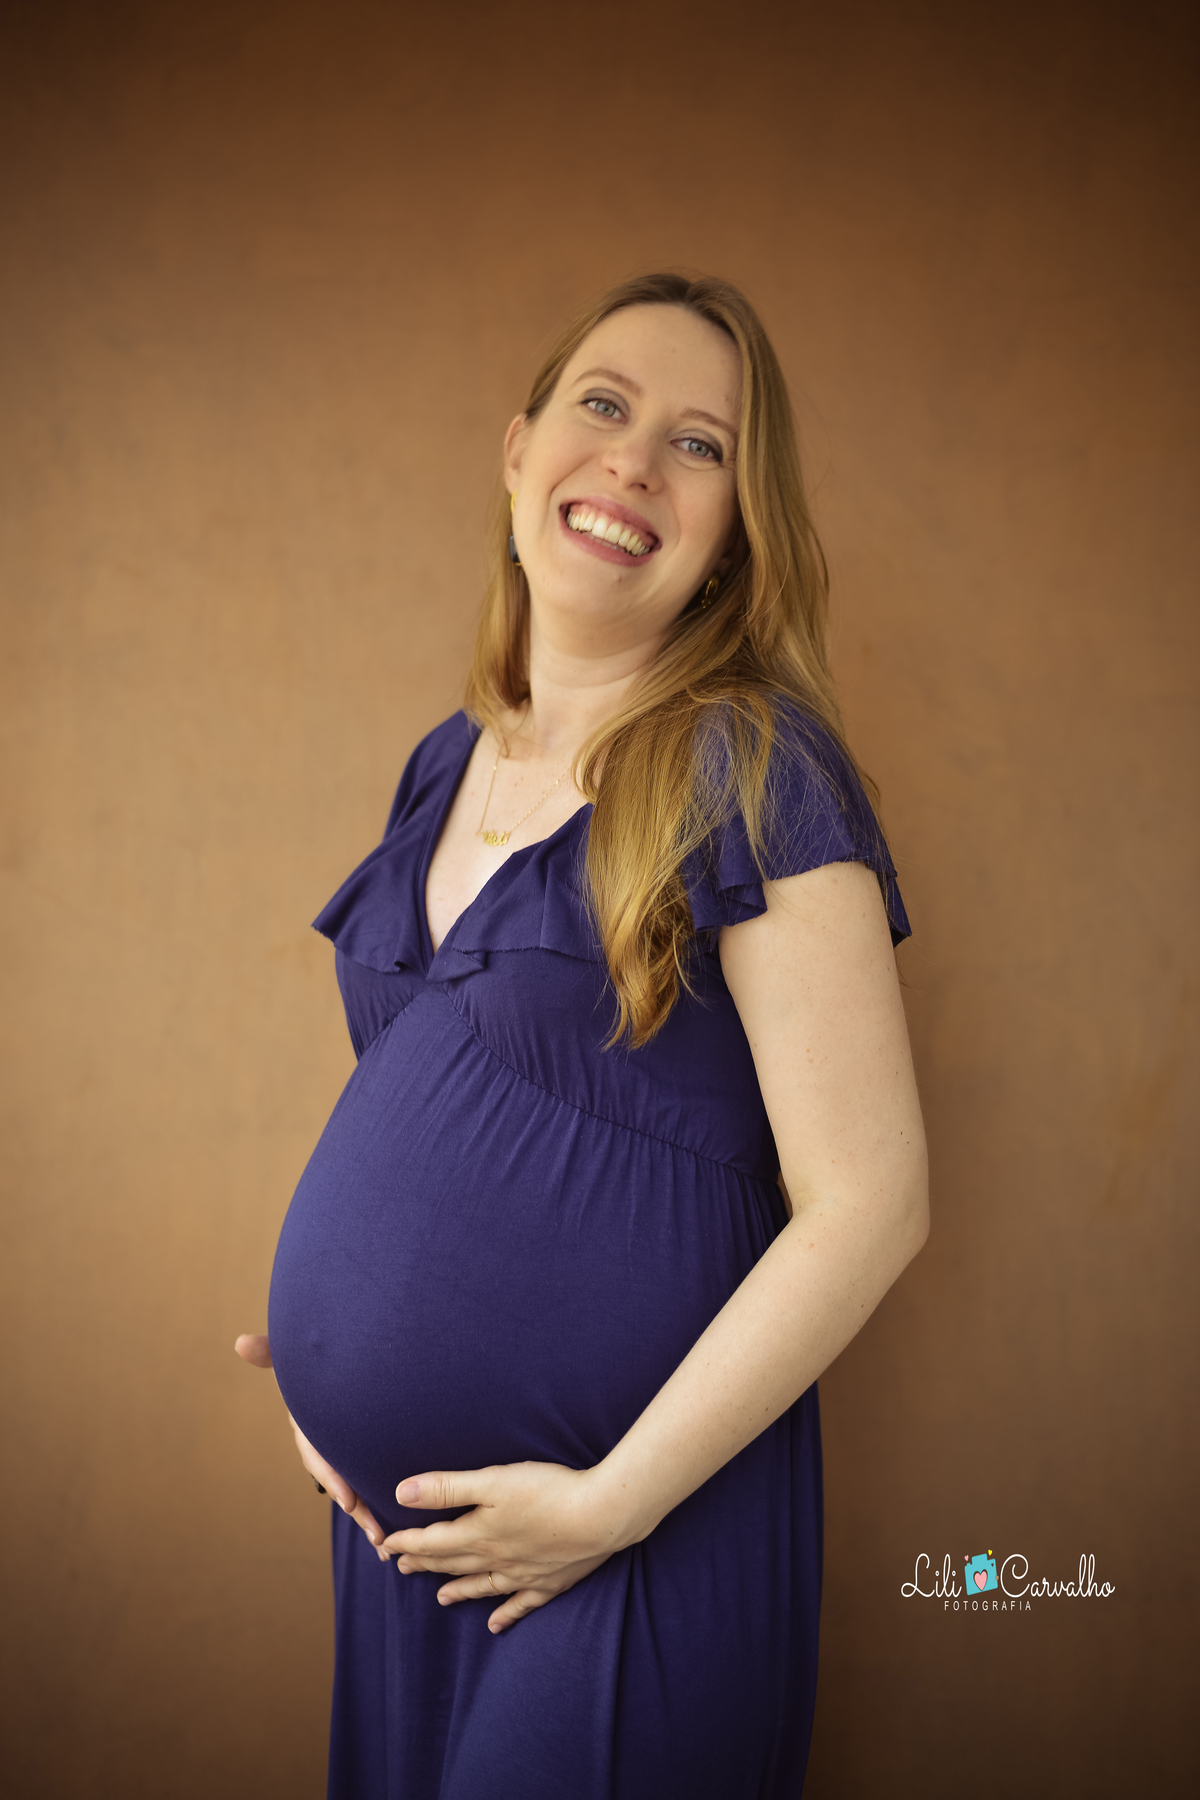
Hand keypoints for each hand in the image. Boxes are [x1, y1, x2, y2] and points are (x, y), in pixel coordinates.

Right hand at [234, 1333, 389, 1561]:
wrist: (339, 1364)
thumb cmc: (310, 1362)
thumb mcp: (292, 1356)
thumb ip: (272, 1350)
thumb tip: (240, 1343)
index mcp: (310, 1425)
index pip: (318, 1455)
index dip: (331, 1477)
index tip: (349, 1500)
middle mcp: (325, 1442)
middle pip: (340, 1480)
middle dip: (357, 1508)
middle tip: (376, 1533)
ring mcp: (343, 1449)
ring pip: (356, 1486)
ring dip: (370, 1516)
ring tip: (387, 1544)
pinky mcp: (361, 1451)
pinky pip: (369, 1479)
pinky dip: (380, 1503)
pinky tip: (396, 1530)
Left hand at [381, 1461, 631, 1632]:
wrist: (600, 1516)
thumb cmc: (547, 1491)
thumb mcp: (492, 1480)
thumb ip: (447, 1488)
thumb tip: (401, 1493)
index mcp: (478, 1532)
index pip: (432, 1541)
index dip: (406, 1542)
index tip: (385, 1545)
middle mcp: (495, 1558)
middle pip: (452, 1563)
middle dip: (425, 1564)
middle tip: (402, 1567)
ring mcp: (522, 1574)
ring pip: (481, 1585)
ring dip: (458, 1589)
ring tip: (439, 1598)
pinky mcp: (549, 1582)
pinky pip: (521, 1604)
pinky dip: (506, 1615)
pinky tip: (495, 1626)